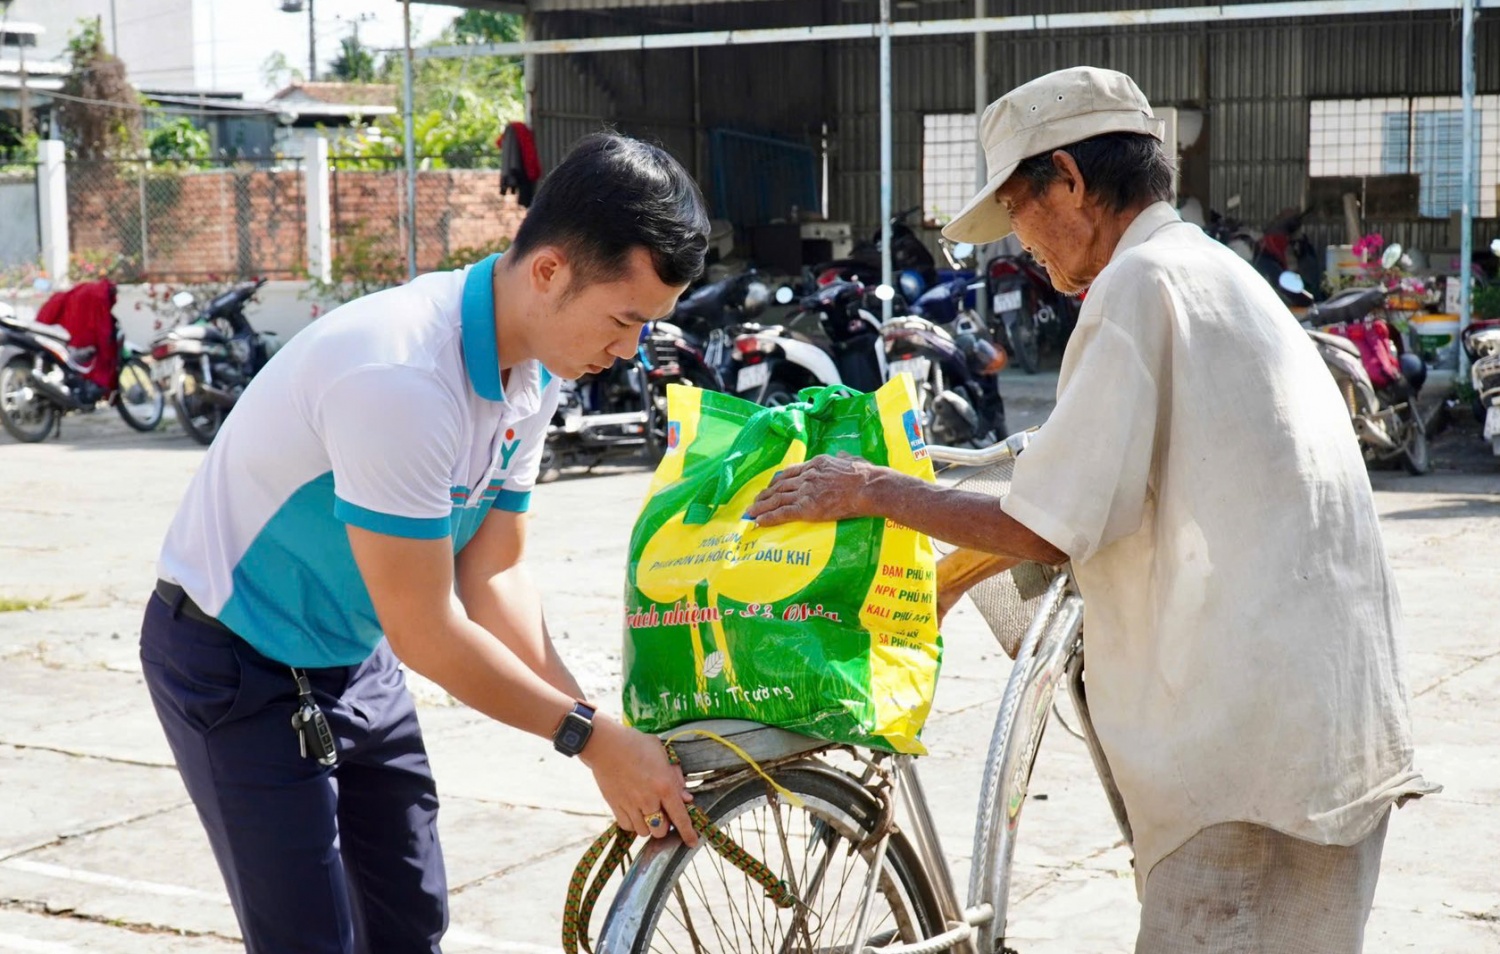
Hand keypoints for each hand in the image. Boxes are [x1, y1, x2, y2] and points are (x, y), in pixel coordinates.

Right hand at [580, 716, 698, 846]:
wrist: (606, 744)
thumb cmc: (636, 744)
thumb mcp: (662, 753)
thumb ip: (676, 776)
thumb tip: (686, 798)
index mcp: (664, 785)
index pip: (680, 817)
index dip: (688, 833)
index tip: (692, 842)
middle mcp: (649, 799)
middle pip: (661, 830)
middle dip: (665, 826)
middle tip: (663, 814)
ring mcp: (631, 805)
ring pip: (644, 832)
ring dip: (648, 826)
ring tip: (647, 812)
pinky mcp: (615, 806)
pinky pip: (627, 827)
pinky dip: (633, 824)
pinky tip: (634, 812)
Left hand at [746, 452, 882, 526]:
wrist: (868, 487)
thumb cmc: (866, 474)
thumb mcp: (852, 459)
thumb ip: (843, 458)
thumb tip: (842, 455)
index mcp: (816, 464)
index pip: (791, 472)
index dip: (778, 480)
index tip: (770, 485)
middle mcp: (807, 477)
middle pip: (780, 486)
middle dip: (766, 494)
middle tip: (755, 501)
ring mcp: (806, 492)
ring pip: (777, 499)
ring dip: (762, 506)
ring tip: (751, 512)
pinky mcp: (807, 508)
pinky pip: (783, 513)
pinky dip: (769, 518)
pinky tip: (759, 521)